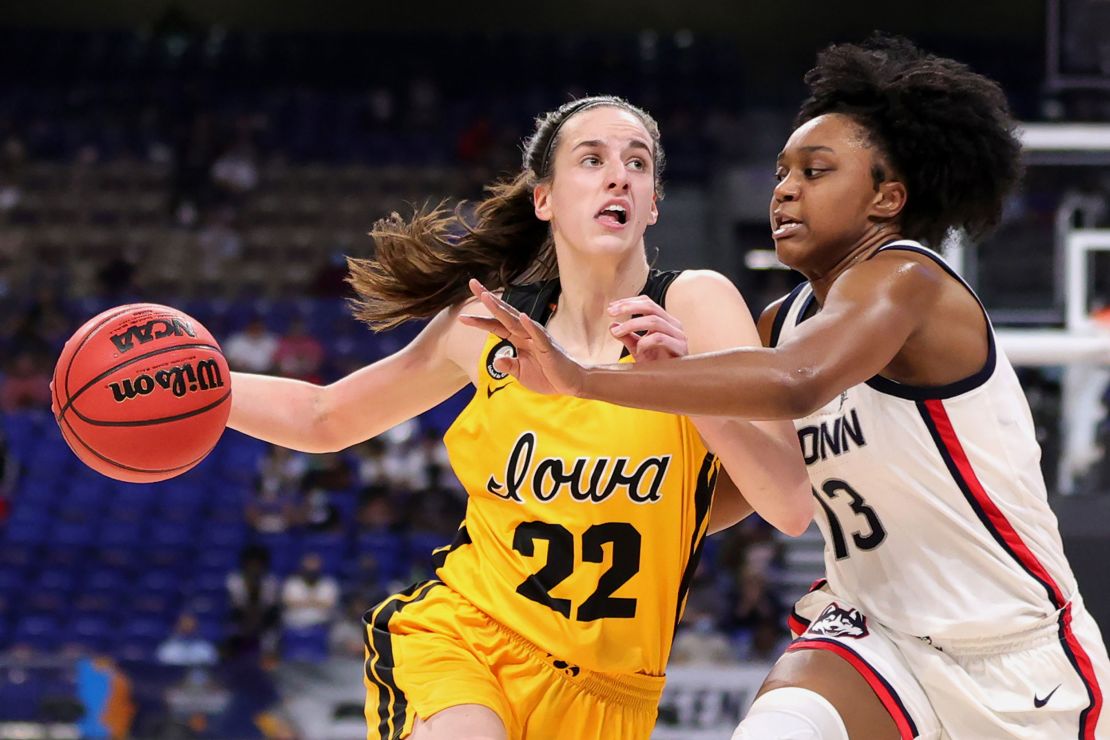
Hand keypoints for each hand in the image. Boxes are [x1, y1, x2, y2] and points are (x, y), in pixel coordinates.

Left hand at [459, 279, 586, 395]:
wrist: (571, 383)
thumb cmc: (547, 375)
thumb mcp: (521, 374)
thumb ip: (508, 365)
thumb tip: (497, 359)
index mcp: (518, 339)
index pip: (496, 326)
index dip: (480, 322)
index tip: (462, 317)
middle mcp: (526, 334)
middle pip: (504, 314)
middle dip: (488, 300)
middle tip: (473, 284)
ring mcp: (537, 338)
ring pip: (516, 320)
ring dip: (502, 309)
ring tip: (487, 297)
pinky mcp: (548, 348)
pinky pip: (538, 335)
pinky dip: (529, 326)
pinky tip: (521, 316)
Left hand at [607, 295, 687, 361]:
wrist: (669, 384)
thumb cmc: (656, 365)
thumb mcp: (637, 348)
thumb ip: (627, 336)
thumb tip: (612, 325)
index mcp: (665, 321)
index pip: (647, 303)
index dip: (629, 302)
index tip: (611, 307)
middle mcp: (674, 325)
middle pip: (651, 307)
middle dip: (629, 307)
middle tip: (611, 312)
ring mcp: (679, 336)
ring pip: (654, 321)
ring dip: (631, 324)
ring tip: (617, 333)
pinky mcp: (680, 348)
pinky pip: (660, 338)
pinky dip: (645, 342)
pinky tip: (638, 350)